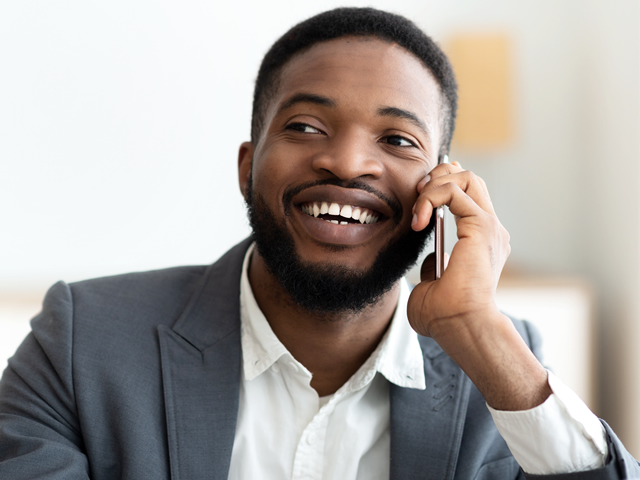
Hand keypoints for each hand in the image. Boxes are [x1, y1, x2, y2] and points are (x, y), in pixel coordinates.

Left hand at [407, 162, 550, 409]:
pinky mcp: (481, 226)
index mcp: (481, 243)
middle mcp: (489, 231)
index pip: (468, 197)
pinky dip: (431, 197)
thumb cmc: (446, 317)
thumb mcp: (431, 287)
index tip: (418, 201)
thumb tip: (432, 261)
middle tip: (418, 194)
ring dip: (435, 184)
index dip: (442, 186)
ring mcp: (489, 227)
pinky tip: (419, 220)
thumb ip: (433, 269)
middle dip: (440, 176)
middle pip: (471, 180)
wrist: (460, 327)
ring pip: (466, 178)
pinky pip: (455, 191)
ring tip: (419, 204)